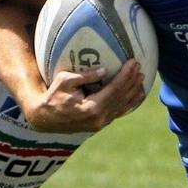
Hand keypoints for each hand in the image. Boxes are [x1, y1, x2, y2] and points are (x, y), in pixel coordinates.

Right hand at [22, 60, 146, 133]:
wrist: (45, 119)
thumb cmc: (52, 96)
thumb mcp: (64, 81)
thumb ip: (85, 76)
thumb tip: (103, 70)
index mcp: (92, 107)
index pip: (115, 89)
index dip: (126, 75)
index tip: (133, 62)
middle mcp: (100, 118)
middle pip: (122, 97)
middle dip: (132, 80)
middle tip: (140, 66)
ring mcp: (101, 123)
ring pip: (123, 106)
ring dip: (133, 91)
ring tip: (142, 78)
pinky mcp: (100, 124)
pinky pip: (119, 112)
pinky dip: (129, 103)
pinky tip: (136, 94)